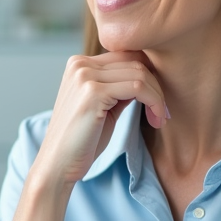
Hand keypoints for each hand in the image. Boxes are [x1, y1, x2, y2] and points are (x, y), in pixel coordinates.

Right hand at [33, 51, 166, 187]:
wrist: (59, 164)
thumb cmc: (82, 141)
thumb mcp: (104, 106)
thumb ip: (120, 88)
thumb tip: (147, 77)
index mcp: (79, 64)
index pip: (126, 55)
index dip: (148, 76)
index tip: (158, 101)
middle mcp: (79, 64)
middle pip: (135, 61)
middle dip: (156, 87)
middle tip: (162, 113)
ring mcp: (84, 76)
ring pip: (140, 74)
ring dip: (157, 97)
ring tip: (159, 118)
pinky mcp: (93, 92)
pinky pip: (138, 87)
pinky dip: (154, 102)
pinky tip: (155, 120)